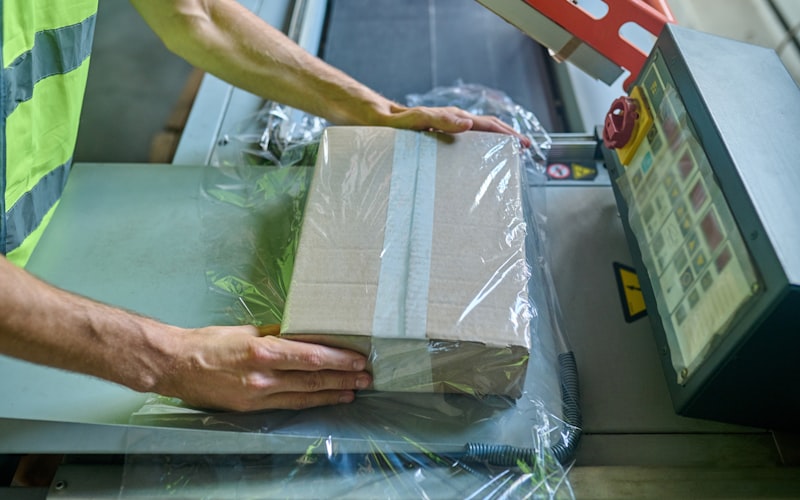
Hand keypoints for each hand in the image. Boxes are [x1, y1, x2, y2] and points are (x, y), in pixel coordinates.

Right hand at [158, 325, 370, 411]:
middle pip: (313, 378)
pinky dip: (311, 401)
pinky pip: (288, 404)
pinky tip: (326, 399)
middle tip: (366, 377)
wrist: (176, 365)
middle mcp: (264, 376)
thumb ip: (277, 334)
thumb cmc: (209, 342)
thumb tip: (303, 335)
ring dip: (333, 393)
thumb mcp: (246, 330)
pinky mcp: (252, 408)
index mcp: (263, 350)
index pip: (311, 357)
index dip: (338, 360)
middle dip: (343, 378)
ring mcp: (258, 395)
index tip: (358, 359)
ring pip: (305, 395)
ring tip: (354, 391)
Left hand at [382, 103, 531, 147]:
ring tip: (508, 159)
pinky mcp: (439, 137)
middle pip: (488, 128)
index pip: (487, 125)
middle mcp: (452, 121)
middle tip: (524, 152)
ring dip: (495, 145)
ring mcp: (447, 129)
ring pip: (478, 136)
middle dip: (508, 138)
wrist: (373, 121)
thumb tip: (468, 124)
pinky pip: (465, 143)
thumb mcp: (412, 121)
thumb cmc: (390, 122)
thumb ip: (436, 120)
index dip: (508, 134)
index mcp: (451, 117)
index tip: (524, 145)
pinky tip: (478, 163)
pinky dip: (478, 150)